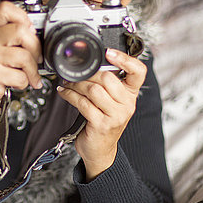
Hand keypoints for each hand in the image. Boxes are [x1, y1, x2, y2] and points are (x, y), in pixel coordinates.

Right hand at [0, 1, 41, 120]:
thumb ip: (11, 32)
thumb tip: (35, 31)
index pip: (5, 8)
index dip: (22, 16)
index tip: (29, 29)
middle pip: (21, 31)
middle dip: (35, 47)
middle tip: (35, 56)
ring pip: (24, 56)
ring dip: (32, 69)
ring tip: (29, 73)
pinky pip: (20, 76)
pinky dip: (24, 82)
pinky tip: (17, 81)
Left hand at [56, 49, 146, 180]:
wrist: (100, 150)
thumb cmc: (103, 122)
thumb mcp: (110, 101)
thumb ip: (106, 84)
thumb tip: (88, 64)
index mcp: (131, 94)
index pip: (138, 72)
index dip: (125, 59)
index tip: (109, 52)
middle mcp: (127, 104)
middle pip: (107, 78)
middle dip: (87, 74)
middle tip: (75, 74)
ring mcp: (115, 115)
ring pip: (93, 89)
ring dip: (76, 85)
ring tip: (67, 84)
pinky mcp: (101, 124)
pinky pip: (83, 103)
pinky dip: (69, 95)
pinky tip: (64, 93)